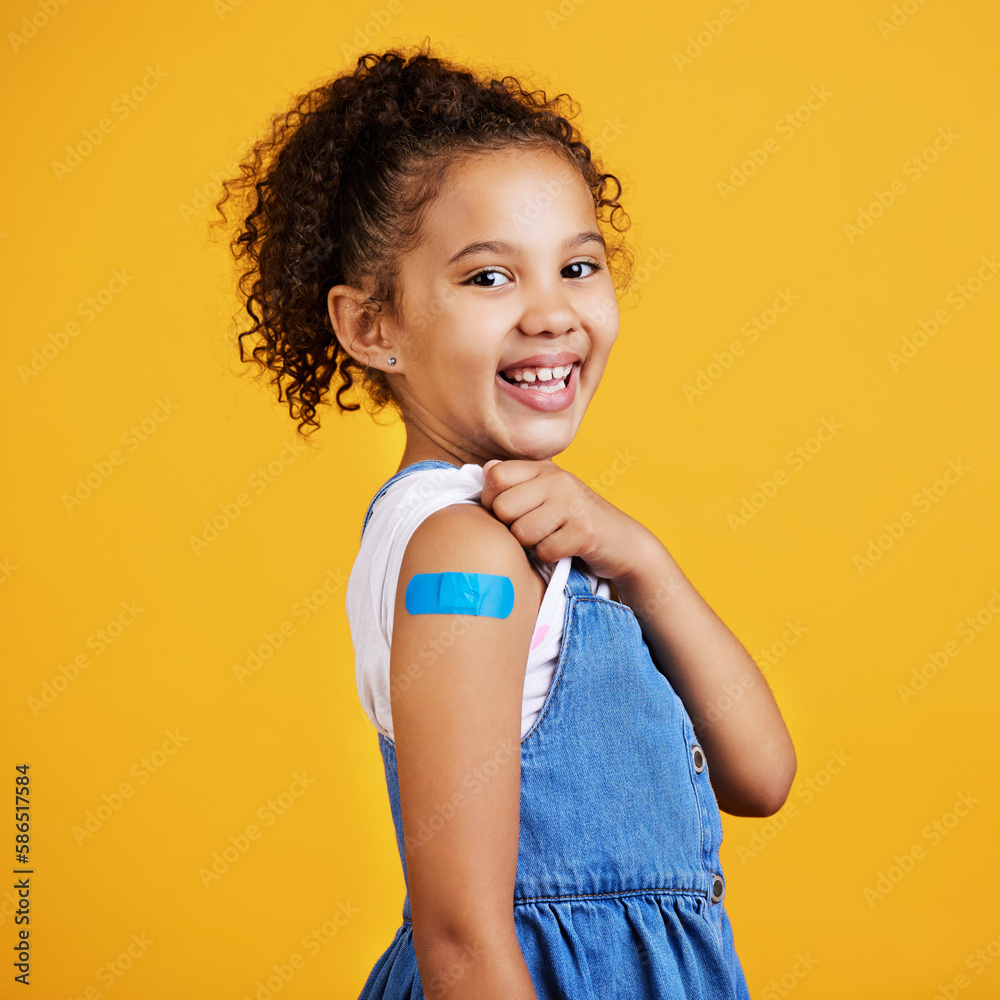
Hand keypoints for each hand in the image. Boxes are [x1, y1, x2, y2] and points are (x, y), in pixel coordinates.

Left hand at [479, 459, 658, 584]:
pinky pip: (544, 551)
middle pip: (503, 507)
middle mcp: (559, 480)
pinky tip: (565, 548)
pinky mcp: (584, 531)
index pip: (496, 476)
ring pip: (521, 532)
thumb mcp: (547, 494)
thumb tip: (485, 472)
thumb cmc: (576, 521)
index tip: (509, 511)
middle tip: (534, 529)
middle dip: (512, 527)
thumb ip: (516, 482)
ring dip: (532, 544)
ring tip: (551, 537)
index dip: (492, 499)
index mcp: (545, 469)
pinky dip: (550, 557)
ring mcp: (572, 503)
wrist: (624, 543)